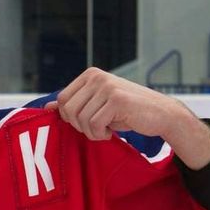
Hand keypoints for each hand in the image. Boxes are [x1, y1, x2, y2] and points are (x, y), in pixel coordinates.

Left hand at [46, 68, 209, 168]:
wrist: (161, 114)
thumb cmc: (128, 111)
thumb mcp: (98, 104)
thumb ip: (76, 103)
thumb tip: (48, 108)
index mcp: (90, 74)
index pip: (63, 99)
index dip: (70, 117)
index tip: (86, 122)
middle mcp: (97, 76)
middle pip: (68, 109)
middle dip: (79, 126)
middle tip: (97, 129)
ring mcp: (107, 86)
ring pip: (82, 119)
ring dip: (92, 132)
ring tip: (106, 130)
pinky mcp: (117, 99)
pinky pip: (95, 124)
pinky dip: (101, 135)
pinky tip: (113, 131)